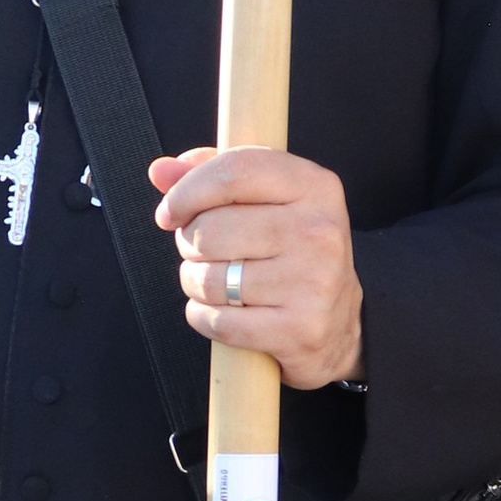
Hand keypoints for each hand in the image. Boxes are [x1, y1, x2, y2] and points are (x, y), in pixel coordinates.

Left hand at [151, 145, 363, 392]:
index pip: (233, 172)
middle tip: (202, 253)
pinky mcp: (300, 328)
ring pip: (208, 279)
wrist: (339, 322)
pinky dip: (203, 317)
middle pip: (211, 230)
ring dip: (195, 283)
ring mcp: (313, 282)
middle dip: (189, 244)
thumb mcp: (267, 202)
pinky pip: (217, 321)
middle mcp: (319, 231)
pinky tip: (221, 312)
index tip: (168, 213)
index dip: (186, 192)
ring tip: (213, 282)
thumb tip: (160, 172)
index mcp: (315, 187)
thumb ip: (213, 177)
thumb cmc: (291, 252)